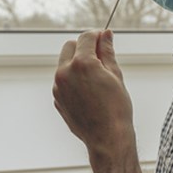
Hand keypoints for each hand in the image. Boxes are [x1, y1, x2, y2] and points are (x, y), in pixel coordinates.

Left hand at [53, 30, 134, 159]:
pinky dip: (73, 80)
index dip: (97, 35)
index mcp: (82, 64)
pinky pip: (63, 81)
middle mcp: (65, 73)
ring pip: (64, 64)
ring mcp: (58, 86)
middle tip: (100, 57)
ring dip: (77, 64)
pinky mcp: (57, 98)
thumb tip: (106, 35)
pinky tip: (89, 92)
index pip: (86, 37)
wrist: (107, 137)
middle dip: (84, 47)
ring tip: (96, 79)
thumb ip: (107, 52)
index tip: (104, 38)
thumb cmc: (116, 108)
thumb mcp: (115, 75)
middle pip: (70, 46)